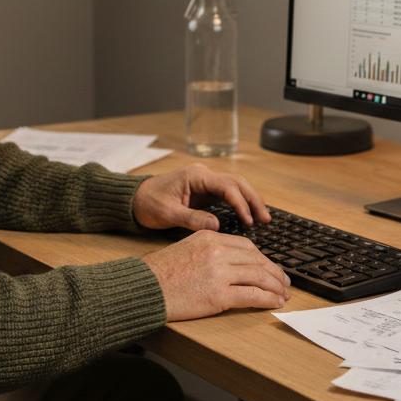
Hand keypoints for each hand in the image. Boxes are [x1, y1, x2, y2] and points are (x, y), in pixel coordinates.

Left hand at [131, 164, 269, 232]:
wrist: (134, 199)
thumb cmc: (148, 203)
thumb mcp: (167, 213)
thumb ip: (191, 219)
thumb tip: (216, 226)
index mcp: (195, 176)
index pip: (226, 186)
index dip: (240, 203)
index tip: (248, 220)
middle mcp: (203, 175)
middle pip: (237, 183)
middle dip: (253, 200)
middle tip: (266, 219)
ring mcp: (205, 182)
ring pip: (235, 187)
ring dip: (250, 201)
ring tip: (263, 218)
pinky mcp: (205, 191)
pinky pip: (228, 195)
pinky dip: (240, 204)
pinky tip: (249, 216)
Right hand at [143, 230, 290, 320]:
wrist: (144, 289)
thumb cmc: (160, 274)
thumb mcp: (186, 249)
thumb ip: (209, 251)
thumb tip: (232, 263)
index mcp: (209, 238)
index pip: (246, 246)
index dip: (263, 259)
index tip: (270, 268)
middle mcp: (216, 251)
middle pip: (257, 260)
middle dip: (274, 272)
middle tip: (284, 282)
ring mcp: (219, 273)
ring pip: (259, 276)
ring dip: (276, 287)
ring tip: (283, 295)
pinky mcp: (219, 295)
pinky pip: (253, 295)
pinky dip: (268, 299)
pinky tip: (275, 303)